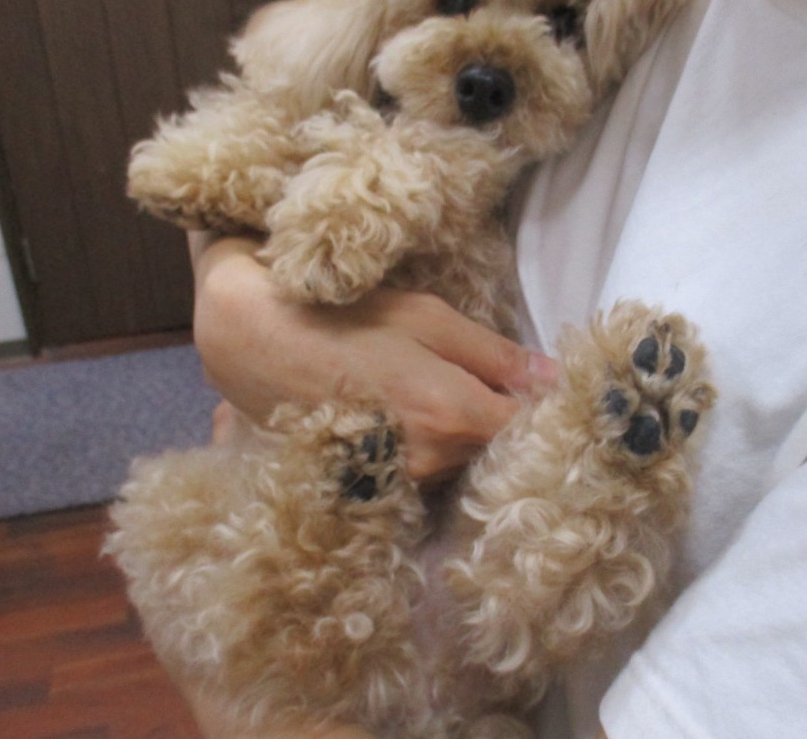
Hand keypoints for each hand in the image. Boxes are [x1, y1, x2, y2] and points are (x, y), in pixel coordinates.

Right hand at [190, 233, 557, 481]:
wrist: (254, 345)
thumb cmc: (344, 319)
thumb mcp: (426, 317)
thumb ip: (493, 354)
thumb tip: (552, 379)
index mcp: (453, 417)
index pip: (529, 431)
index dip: (544, 410)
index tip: (547, 390)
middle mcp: (432, 464)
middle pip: (497, 453)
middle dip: (506, 424)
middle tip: (498, 387)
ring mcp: (399, 485)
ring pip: (462, 466)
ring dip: (468, 439)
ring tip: (446, 398)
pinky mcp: (372, 490)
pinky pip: (427, 476)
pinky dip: (434, 453)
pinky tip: (415, 422)